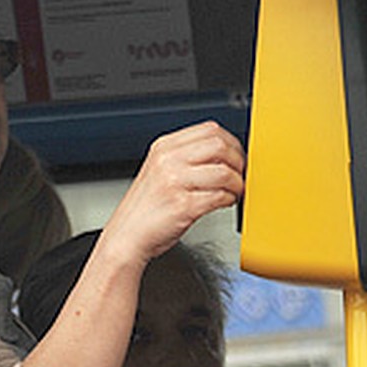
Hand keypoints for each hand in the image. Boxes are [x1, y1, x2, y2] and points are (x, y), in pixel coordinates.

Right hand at [101, 121, 244, 267]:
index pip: (209, 130)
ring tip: (234, 192)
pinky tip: (225, 202)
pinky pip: (219, 196)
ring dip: (237, 184)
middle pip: (220, 146)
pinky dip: (229, 200)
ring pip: (224, 172)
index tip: (236, 155)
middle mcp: (169, 160)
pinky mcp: (184, 205)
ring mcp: (175, 182)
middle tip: (240, 174)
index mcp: (164, 147)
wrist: (127, 236)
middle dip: (238, 161)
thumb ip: (186, 158)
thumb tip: (222, 155)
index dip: (231, 142)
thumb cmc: (145, 208)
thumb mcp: (160, 171)